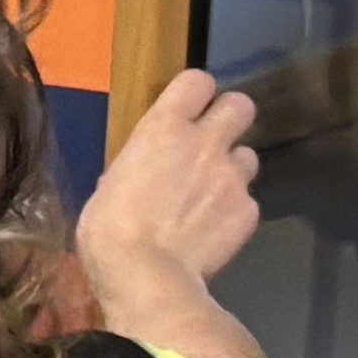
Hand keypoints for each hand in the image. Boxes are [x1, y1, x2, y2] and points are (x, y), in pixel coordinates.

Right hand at [68, 66, 276, 357]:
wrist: (145, 277)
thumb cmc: (109, 230)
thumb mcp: (111, 185)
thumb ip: (140, 167)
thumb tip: (146, 173)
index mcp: (163, 128)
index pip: (197, 81)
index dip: (195, 93)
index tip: (187, 110)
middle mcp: (206, 142)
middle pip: (241, 105)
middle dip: (230, 120)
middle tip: (212, 143)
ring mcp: (232, 177)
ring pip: (247, 158)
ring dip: (231, 171)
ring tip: (210, 198)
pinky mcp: (249, 212)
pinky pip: (247, 203)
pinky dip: (232, 214)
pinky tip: (212, 233)